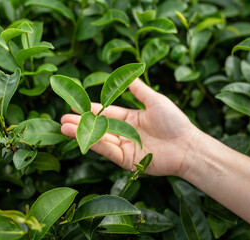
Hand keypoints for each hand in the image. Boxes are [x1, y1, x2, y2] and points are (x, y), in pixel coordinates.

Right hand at [61, 79, 197, 175]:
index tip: (74, 105)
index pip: (106, 112)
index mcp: (130, 118)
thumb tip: (130, 74)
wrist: (187, 145)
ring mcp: (125, 147)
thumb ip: (140, 90)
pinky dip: (94, 144)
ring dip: (82, 133)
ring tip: (64, 128)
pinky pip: (108, 151)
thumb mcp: (155, 101)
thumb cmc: (174, 121)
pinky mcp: (127, 160)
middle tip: (62, 119)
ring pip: (99, 139)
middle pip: (99, 126)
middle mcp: (125, 132)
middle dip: (81, 122)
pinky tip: (80, 137)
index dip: (91, 109)